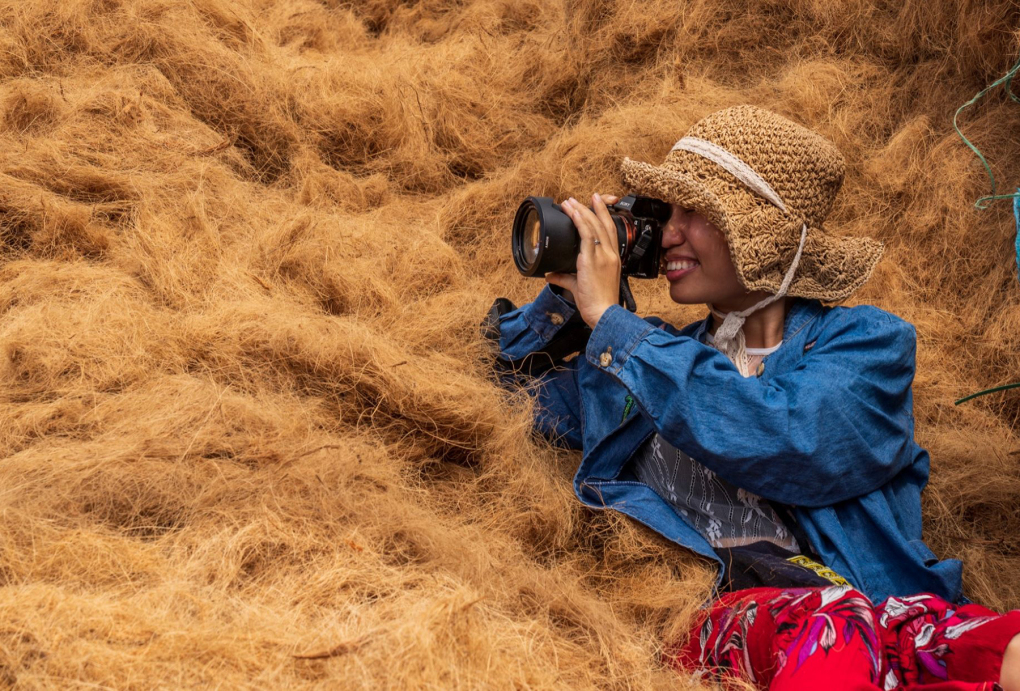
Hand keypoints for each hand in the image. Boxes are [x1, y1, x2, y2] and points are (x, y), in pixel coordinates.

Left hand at [545, 193, 620, 327]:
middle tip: (587, 196)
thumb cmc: (597, 303)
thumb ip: (565, 278)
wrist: (603, 313)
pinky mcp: (593, 259)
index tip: (598, 204)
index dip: (605, 216)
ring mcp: (603, 256)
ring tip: (572, 201)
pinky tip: (573, 212)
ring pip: (594, 226)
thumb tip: (550, 274)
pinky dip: (580, 221)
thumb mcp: (579, 286)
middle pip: (603, 224)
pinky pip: (587, 234)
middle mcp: (610, 254)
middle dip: (594, 208)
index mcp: (612, 259)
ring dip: (582, 211)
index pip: (610, 231)